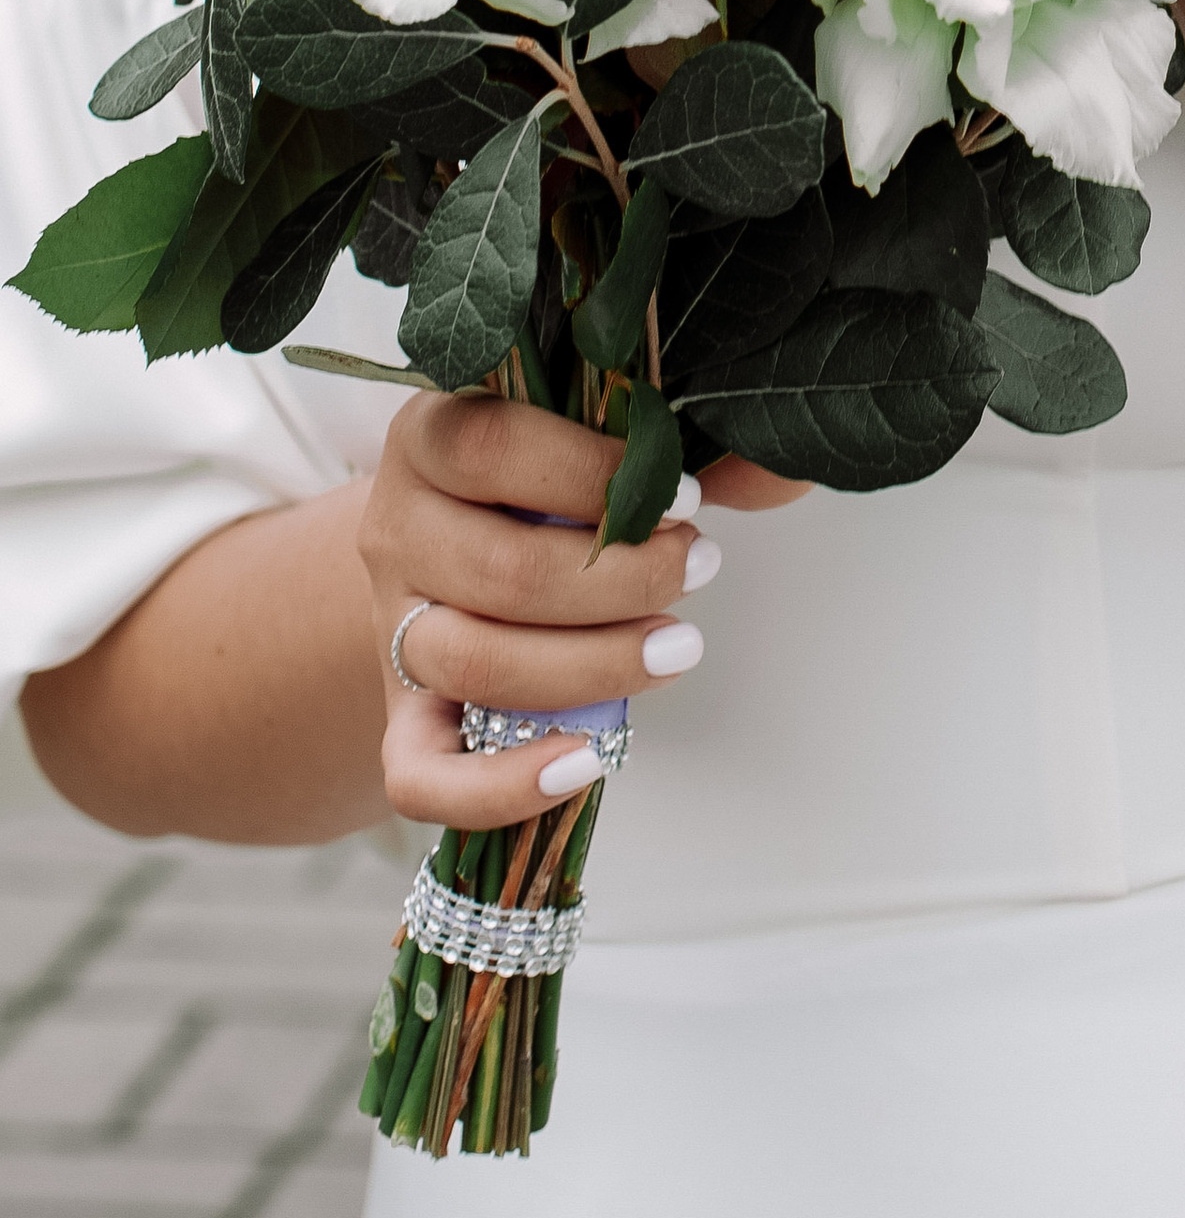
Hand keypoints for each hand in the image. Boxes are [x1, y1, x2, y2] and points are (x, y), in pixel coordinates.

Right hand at [356, 392, 723, 829]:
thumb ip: (665, 435)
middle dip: (624, 580)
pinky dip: (502, 784)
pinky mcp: (402, 715)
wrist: (460, 542)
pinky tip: (588, 760)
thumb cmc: (549, 479)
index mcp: (430, 438)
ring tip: (678, 647)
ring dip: (592, 665)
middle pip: (498, 571)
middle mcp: (394, 530)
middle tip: (700, 567)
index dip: (595, 475)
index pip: (490, 448)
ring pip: (471, 663)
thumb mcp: (592, 433)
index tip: (686, 497)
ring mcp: (389, 628)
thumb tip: (762, 467)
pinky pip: (419, 776)